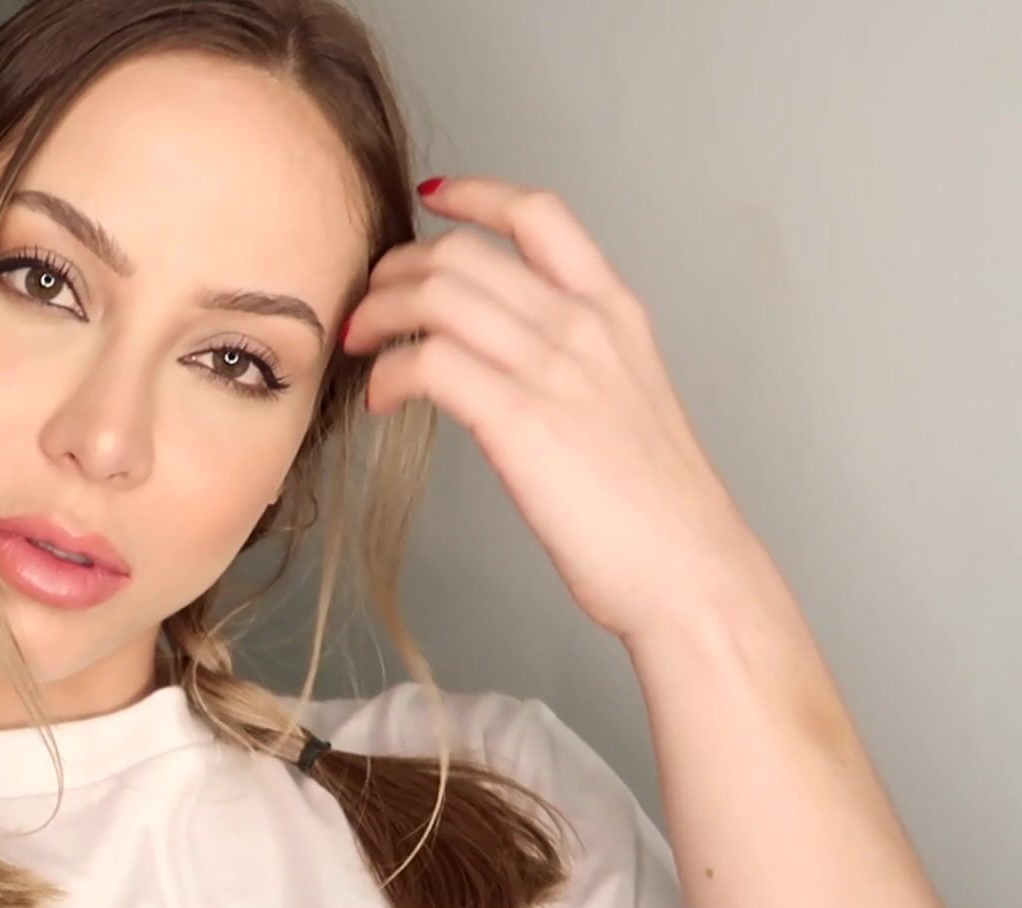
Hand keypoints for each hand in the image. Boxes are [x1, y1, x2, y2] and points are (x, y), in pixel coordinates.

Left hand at [342, 175, 764, 641]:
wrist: (689, 570)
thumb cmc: (656, 507)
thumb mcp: (626, 401)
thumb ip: (574, 362)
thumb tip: (506, 357)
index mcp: (614, 313)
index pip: (540, 215)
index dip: (475, 195)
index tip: (430, 197)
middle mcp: (583, 325)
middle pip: (461, 253)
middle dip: (394, 271)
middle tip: (366, 307)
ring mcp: (553, 368)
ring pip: (436, 295)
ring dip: (378, 315)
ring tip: (360, 347)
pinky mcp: (521, 419)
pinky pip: (427, 362)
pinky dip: (389, 374)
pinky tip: (381, 401)